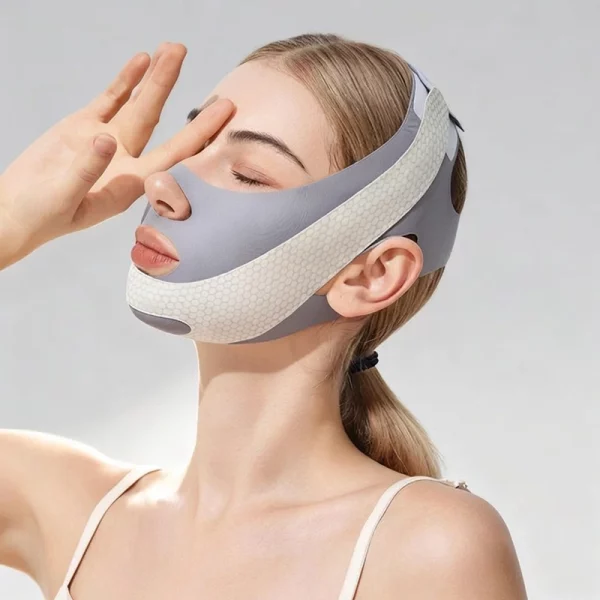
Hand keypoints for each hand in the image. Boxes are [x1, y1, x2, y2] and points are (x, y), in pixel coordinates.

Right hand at [0, 42, 232, 268]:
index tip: (225, 113)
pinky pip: (110, 100)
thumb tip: (106, 138)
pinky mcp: (84, 127)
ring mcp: (106, 142)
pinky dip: (126, 82)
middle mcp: (126, 161)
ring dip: (155, 80)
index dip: (200, 134)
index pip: (174, 156)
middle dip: (172, 88)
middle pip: (156, 120)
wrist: (14, 211)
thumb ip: (86, 171)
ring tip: (173, 50)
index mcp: (131, 184)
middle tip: (190, 57)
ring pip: (136, 105)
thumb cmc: (42, 217)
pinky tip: (142, 62)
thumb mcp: (64, 200)